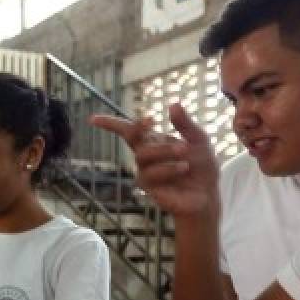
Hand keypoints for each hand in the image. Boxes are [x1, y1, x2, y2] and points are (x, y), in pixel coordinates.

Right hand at [90, 103, 221, 216]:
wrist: (207, 195)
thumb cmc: (201, 167)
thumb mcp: (199, 140)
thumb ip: (186, 124)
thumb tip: (173, 104)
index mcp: (153, 141)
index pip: (127, 131)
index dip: (109, 124)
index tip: (92, 119)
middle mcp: (145, 156)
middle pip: (133, 137)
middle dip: (146, 132)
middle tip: (170, 134)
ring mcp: (145, 172)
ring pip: (142, 156)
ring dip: (165, 154)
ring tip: (186, 161)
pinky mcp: (148, 188)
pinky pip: (150, 174)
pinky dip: (169, 169)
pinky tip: (183, 169)